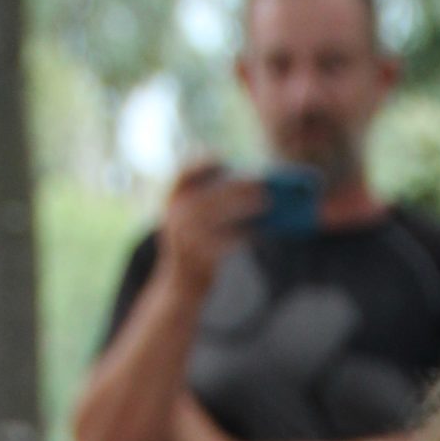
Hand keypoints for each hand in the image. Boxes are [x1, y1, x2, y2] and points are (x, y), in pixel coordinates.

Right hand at [157, 158, 263, 299]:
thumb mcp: (190, 217)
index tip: (224, 158)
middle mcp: (176, 217)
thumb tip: (244, 182)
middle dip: (238, 188)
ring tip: (267, 202)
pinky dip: (246, 233)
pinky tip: (260, 229)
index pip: (184, 173)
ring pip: (221, 217)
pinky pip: (229, 240)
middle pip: (211, 195)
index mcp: (172, 202)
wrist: (182, 282)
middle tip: (261, 184)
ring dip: (246, 207)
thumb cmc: (194, 243)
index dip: (203, 163)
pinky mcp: (202, 257)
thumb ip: (207, 197)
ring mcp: (187, 238)